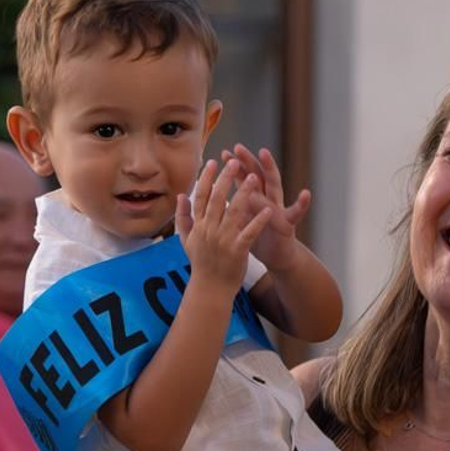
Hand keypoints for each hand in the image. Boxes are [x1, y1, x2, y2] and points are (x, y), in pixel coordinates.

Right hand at [175, 158, 273, 298]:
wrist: (210, 288)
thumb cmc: (201, 263)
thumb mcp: (186, 240)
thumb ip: (183, 217)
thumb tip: (181, 196)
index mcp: (199, 225)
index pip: (201, 197)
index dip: (207, 178)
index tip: (212, 162)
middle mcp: (209, 230)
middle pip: (217, 199)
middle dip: (226, 179)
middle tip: (234, 162)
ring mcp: (223, 240)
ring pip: (234, 212)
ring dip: (244, 193)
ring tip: (253, 177)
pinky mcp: (237, 251)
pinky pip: (249, 232)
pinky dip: (258, 221)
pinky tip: (268, 209)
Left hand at [221, 145, 311, 272]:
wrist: (277, 257)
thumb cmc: (258, 237)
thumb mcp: (244, 218)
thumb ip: (236, 203)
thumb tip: (218, 192)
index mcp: (256, 198)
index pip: (245, 177)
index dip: (236, 165)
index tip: (225, 153)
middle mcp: (268, 198)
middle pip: (258, 175)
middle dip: (248, 160)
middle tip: (238, 147)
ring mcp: (279, 208)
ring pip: (275, 185)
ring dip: (269, 169)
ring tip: (264, 154)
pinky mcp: (288, 223)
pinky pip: (296, 212)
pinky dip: (302, 204)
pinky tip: (306, 194)